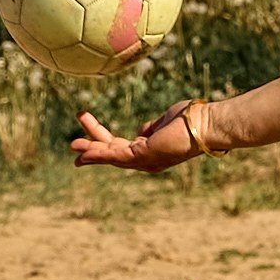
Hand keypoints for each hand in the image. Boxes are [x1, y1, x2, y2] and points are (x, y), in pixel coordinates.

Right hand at [70, 99, 208, 173]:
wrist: (207, 124)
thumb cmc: (191, 119)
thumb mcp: (164, 122)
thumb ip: (151, 128)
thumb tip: (143, 129)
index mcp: (149, 152)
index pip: (120, 149)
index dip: (102, 143)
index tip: (86, 137)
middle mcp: (145, 160)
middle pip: (111, 154)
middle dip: (92, 147)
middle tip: (72, 143)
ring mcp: (145, 160)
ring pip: (111, 156)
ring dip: (91, 151)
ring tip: (72, 145)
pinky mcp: (144, 155)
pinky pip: (116, 155)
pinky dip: (99, 153)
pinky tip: (85, 150)